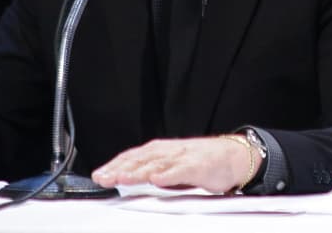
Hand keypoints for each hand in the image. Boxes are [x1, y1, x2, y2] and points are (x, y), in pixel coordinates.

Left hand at [91, 136, 259, 193]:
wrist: (233, 155)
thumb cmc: (202, 161)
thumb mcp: (171, 165)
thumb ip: (151, 171)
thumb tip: (125, 179)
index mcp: (160, 151)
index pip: (132, 156)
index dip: (114, 165)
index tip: (99, 175)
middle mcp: (169, 151)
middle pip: (140, 159)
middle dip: (120, 169)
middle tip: (103, 178)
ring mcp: (183, 157)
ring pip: (157, 164)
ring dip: (138, 171)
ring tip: (122, 178)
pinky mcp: (198, 166)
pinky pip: (181, 170)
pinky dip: (168, 174)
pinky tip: (157, 179)